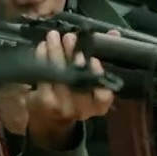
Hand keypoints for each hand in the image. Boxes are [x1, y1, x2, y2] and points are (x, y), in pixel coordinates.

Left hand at [18, 29, 112, 149]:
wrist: (50, 121)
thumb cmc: (76, 96)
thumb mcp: (93, 85)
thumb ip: (105, 60)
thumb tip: (113, 34)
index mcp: (98, 107)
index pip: (104, 96)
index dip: (99, 76)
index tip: (94, 59)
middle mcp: (81, 109)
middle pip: (78, 79)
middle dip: (74, 55)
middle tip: (70, 38)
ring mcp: (61, 106)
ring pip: (60, 75)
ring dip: (56, 52)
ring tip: (54, 36)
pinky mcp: (43, 100)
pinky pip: (43, 76)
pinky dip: (42, 59)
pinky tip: (42, 47)